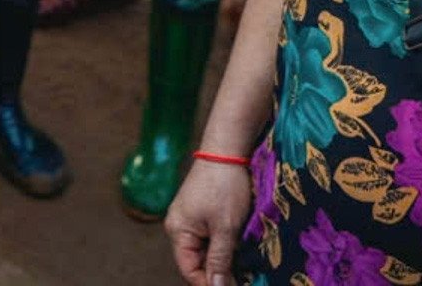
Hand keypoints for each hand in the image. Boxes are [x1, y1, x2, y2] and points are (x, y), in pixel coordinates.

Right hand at [165, 157, 254, 285]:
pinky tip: (239, 245)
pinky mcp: (201, 211)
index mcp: (178, 231)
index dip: (208, 283)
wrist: (227, 149)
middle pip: (197, 261)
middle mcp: (179, 226)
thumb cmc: (224, 186)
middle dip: (218, 271)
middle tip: (242, 276)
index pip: (189, 270)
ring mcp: (190, 218)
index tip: (232, 285)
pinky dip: (224, 243)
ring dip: (223, 257)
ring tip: (243, 262)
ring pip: (206, 249)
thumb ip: (219, 260)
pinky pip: (210, 236)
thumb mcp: (225, 227)